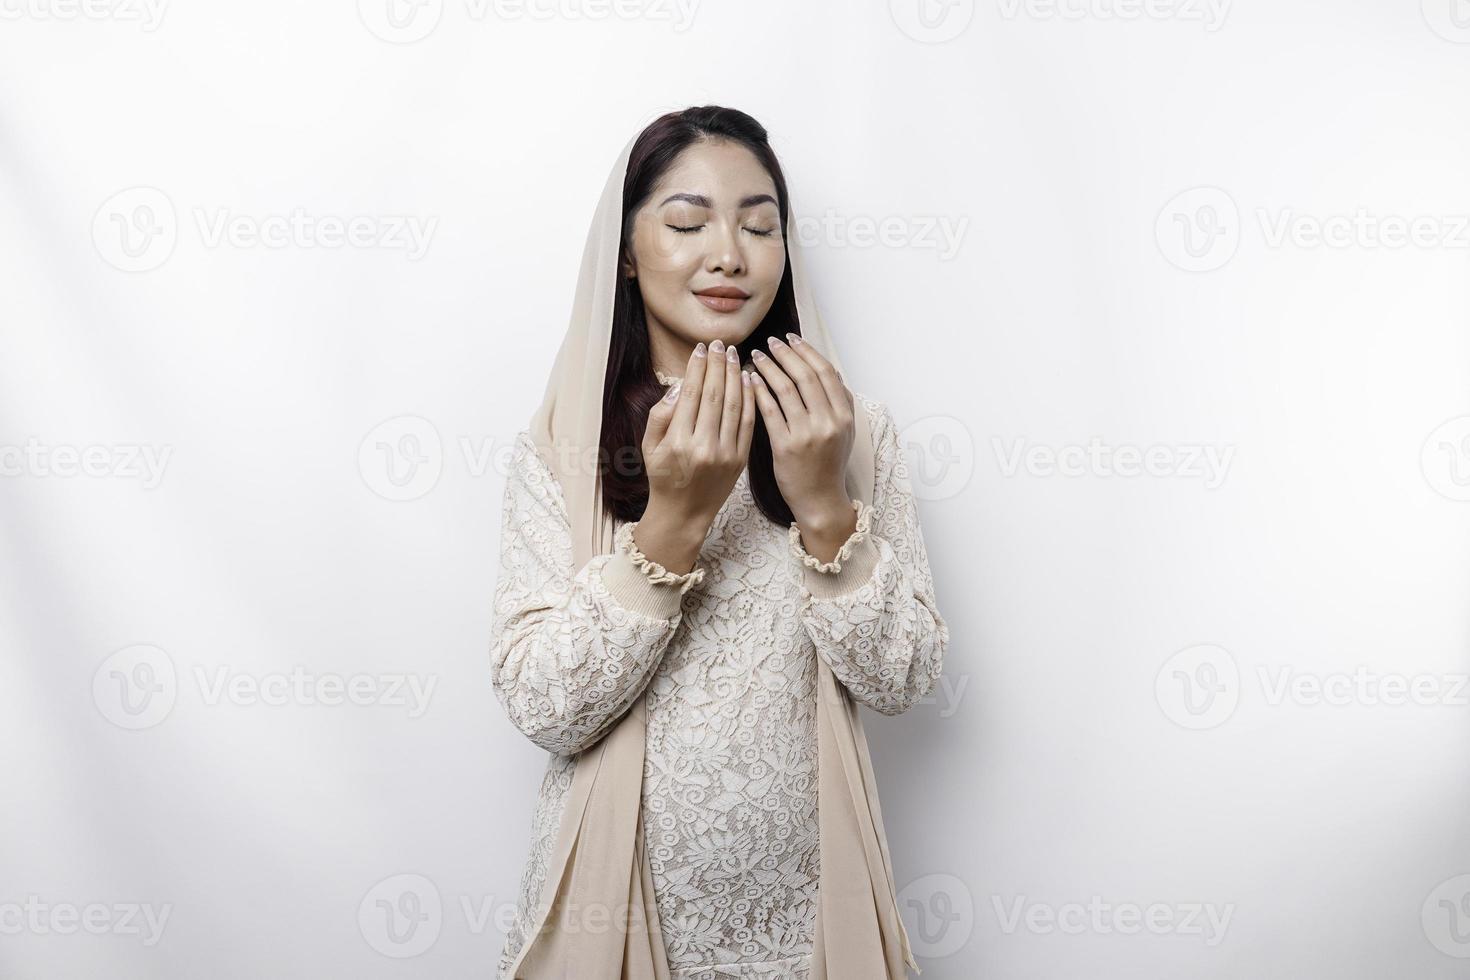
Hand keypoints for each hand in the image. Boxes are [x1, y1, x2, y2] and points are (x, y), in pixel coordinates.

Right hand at [636, 339, 754, 572]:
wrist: (684, 514)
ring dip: (736, 376)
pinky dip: (749, 399)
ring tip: (735, 355)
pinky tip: (748, 380)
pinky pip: (747, 423)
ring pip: (734, 406)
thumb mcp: (649, 446)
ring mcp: (725, 454)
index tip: (701, 348)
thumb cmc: (663, 477)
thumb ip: (660, 414)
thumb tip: (680, 384)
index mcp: (678, 441)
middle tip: (720, 344)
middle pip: (715, 395)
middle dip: (718, 365)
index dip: (698, 368)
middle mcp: (703, 447)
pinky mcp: (741, 460)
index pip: (692, 394)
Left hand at [748, 332, 859, 559]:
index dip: (807, 351)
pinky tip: (749, 379)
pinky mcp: (786, 446)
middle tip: (769, 342)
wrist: (820, 499)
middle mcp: (828, 422)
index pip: (825, 372)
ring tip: (755, 356)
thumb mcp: (845, 431)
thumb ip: (841, 401)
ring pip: (785, 389)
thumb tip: (832, 370)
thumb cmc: (828, 463)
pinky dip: (758, 391)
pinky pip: (769, 411)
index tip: (791, 339)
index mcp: (844, 415)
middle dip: (785, 354)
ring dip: (768, 367)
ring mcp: (807, 434)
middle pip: (805, 375)